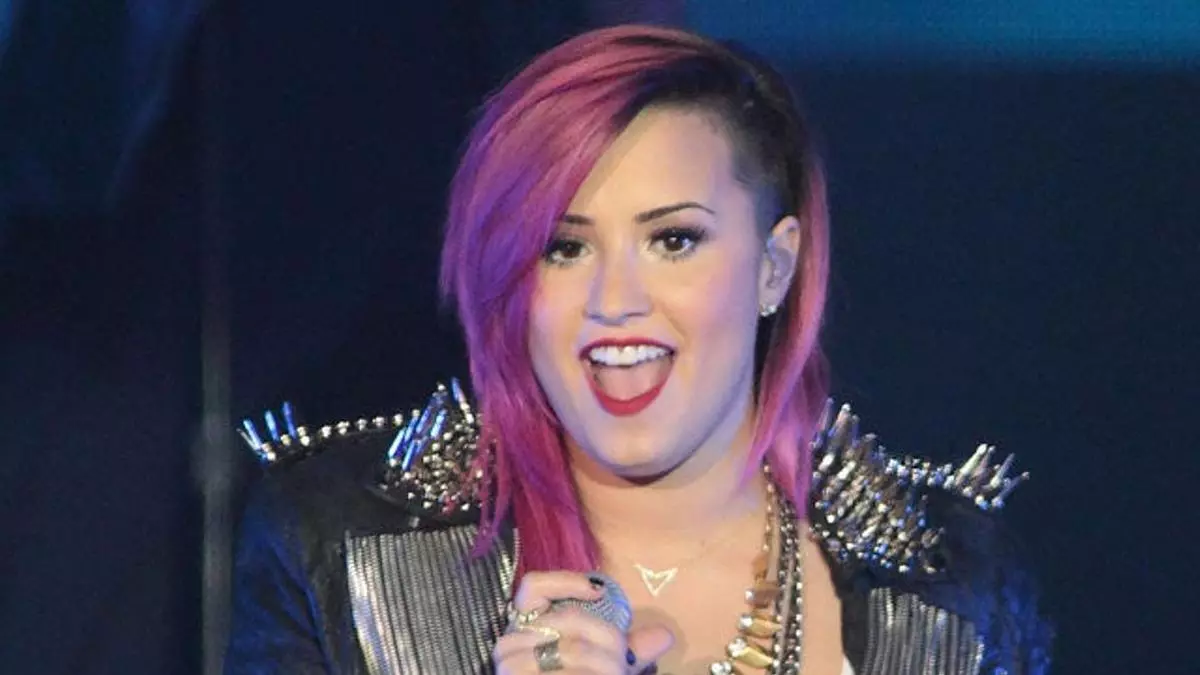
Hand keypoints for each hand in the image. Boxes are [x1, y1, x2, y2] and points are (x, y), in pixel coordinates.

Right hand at [493, 571, 673, 673]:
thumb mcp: (602, 667)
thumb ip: (628, 651)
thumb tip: (665, 635)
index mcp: (526, 629)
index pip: (534, 587)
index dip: (566, 582)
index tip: (598, 593)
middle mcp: (511, 644)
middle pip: (568, 620)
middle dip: (608, 642)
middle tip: (622, 663)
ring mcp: (511, 667)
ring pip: (572, 649)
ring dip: (605, 665)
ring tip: (615, 673)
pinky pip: (567, 672)